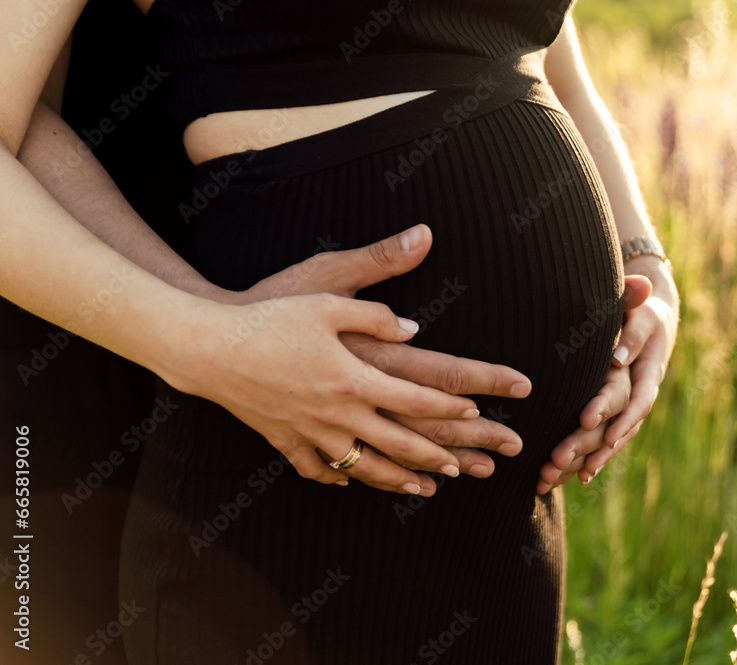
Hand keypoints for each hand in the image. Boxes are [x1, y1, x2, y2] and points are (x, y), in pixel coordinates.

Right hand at [228, 224, 531, 479]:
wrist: (208, 347)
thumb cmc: (268, 314)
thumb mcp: (326, 297)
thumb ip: (375, 313)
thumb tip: (414, 327)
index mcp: (355, 375)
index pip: (416, 398)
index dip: (449, 407)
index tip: (476, 412)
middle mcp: (338, 411)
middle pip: (400, 442)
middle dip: (437, 456)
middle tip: (467, 467)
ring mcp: (311, 431)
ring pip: (365, 465)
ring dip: (398, 479)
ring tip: (424, 488)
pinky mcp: (284, 439)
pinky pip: (316, 468)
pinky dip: (337, 477)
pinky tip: (349, 482)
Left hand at [537, 264, 677, 493]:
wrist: (651, 322)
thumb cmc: (643, 312)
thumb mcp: (643, 314)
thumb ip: (633, 330)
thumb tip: (617, 359)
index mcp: (649, 374)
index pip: (635, 401)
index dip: (615, 416)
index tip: (589, 423)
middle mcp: (639, 397)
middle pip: (616, 429)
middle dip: (586, 446)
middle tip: (557, 458)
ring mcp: (627, 410)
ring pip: (606, 443)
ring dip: (579, 460)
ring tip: (550, 476)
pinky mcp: (614, 415)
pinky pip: (601, 442)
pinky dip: (583, 459)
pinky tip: (562, 478)